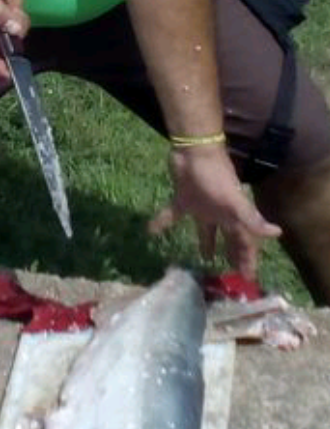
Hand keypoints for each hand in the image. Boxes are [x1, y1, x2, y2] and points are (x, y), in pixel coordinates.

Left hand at [148, 144, 281, 279]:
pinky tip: (152, 232)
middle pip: (229, 239)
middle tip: (231, 274)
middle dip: (232, 255)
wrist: (194, 149)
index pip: (244, 243)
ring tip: (204, 259)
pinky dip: (162, 223)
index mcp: (233, 216)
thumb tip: (276, 234)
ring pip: (206, 231)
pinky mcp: (183, 199)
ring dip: (206, 244)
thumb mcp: (233, 200)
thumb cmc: (215, 175)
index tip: (248, 279)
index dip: (247, 260)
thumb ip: (250, 218)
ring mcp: (202, 207)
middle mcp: (220, 214)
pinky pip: (172, 215)